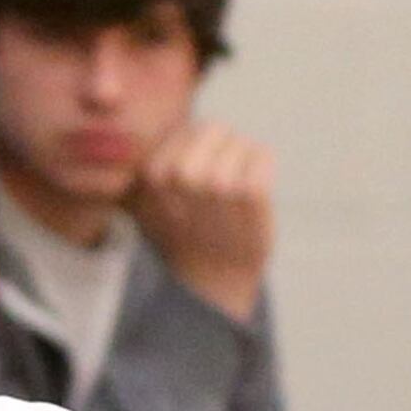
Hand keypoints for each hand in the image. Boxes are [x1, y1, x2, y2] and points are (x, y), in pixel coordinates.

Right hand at [124, 121, 277, 320]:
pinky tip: (251, 196)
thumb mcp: (148, 201)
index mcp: (152, 173)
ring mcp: (219, 185)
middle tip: (217, 184)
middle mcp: (183, 176)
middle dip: (221, 150)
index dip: (195, 148)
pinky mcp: (252, 195)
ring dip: (242, 163)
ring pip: (240, 143)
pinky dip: (262, 168)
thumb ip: (150, 161)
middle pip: (213, 129)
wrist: (212, 281)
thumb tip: (158, 135)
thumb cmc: (182, 232)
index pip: (186, 130)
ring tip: (233, 194)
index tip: (192, 183)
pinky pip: (262, 156)